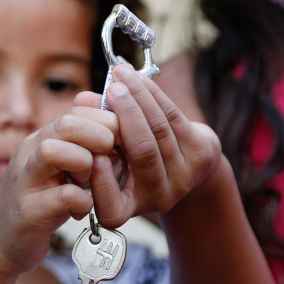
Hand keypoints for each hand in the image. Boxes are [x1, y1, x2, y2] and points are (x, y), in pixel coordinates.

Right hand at [0, 107, 117, 275]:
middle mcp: (31, 154)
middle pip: (66, 123)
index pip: (77, 111)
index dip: (105, 122)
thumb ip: (83, 146)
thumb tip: (115, 123)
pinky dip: (83, 201)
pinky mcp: (28, 211)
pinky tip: (82, 209)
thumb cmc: (42, 201)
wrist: (4, 241)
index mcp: (42, 140)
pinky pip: (62, 196)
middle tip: (109, 158)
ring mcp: (26, 181)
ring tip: (88, 181)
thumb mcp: (62, 168)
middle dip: (99, 136)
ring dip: (84, 163)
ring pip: (52, 150)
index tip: (120, 142)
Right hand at [75, 64, 223, 228]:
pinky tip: (138, 78)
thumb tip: (82, 99)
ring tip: (122, 76)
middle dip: (127, 116)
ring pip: (159, 128)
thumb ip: (93, 132)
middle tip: (112, 90)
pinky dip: (153, 93)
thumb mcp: (111, 156)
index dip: (102, 182)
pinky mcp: (201, 153)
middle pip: (143, 152)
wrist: (185, 168)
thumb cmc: (134, 160)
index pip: (112, 206)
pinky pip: (173, 116)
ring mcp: (184, 177)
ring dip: (140, 97)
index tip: (92, 155)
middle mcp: (159, 197)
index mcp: (128, 207)